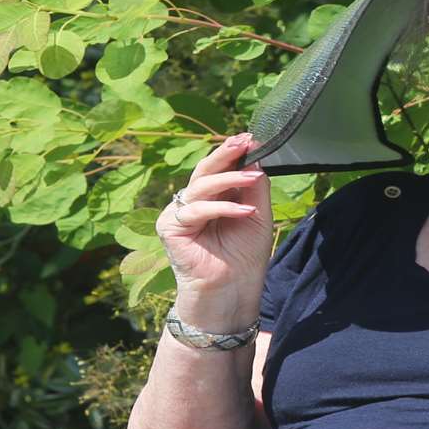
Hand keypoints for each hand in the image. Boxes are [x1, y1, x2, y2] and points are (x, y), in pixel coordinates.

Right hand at [157, 133, 272, 321]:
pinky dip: (222, 208)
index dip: (234, 153)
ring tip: (254, 177)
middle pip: (205, 170)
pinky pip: (196, 210)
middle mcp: (192, 201)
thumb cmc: (244, 256)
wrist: (232, 290)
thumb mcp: (257, 215)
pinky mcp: (170, 227)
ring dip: (229, 179)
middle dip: (226, 154)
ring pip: (201, 186)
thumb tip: (256, 157)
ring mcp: (178, 213)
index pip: (220, 168)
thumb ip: (255, 188)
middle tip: (244, 141)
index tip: (252, 137)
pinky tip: (246, 211)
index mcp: (212, 196)